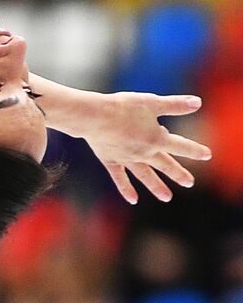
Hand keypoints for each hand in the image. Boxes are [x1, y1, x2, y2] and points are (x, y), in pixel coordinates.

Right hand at [72, 92, 211, 202]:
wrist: (95, 117)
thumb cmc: (123, 107)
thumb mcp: (152, 102)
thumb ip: (175, 105)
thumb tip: (197, 103)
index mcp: (156, 138)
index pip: (181, 146)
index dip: (195, 150)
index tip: (207, 155)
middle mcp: (144, 152)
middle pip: (165, 165)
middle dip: (178, 173)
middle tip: (190, 182)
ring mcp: (128, 159)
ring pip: (146, 175)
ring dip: (157, 186)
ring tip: (167, 198)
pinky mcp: (111, 160)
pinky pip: (120, 178)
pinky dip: (126, 189)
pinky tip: (133, 200)